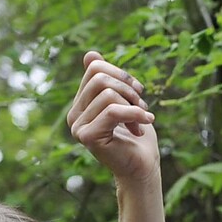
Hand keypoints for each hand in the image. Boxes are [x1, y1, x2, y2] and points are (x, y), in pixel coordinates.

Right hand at [67, 52, 158, 189]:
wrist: (143, 166)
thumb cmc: (137, 135)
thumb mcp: (124, 100)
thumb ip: (107, 80)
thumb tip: (90, 54)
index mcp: (80, 104)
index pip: (95, 68)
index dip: (121, 75)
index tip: (137, 92)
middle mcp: (74, 115)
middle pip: (99, 77)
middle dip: (128, 88)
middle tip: (142, 105)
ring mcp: (78, 127)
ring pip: (108, 93)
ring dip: (133, 104)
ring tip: (142, 120)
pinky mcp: (88, 137)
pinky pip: (113, 111)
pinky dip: (135, 113)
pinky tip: (147, 121)